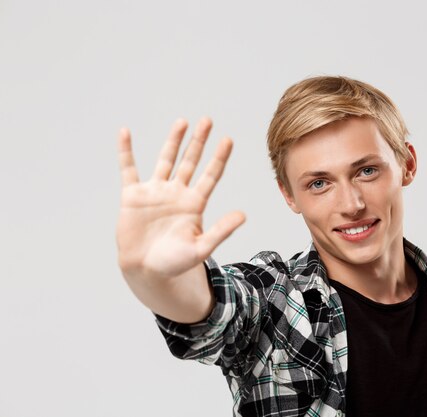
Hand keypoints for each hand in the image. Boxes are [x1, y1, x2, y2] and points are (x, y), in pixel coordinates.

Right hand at [116, 118, 244, 280]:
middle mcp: (177, 193)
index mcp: (195, 204)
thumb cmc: (175, 263)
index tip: (228, 139)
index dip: (219, 157)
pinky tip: (125, 132)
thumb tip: (243, 215)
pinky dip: (126, 151)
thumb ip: (221, 231)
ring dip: (173, 141)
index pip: (211, 175)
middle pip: (191, 161)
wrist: (146, 271)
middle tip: (207, 120)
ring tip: (183, 122)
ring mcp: (155, 192)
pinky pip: (128, 169)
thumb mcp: (201, 249)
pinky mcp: (133, 196)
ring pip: (166, 160)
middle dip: (199, 141)